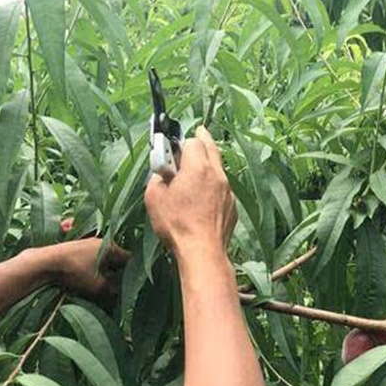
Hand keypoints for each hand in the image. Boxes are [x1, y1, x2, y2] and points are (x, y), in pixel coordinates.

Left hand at [24, 238, 129, 305]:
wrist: (45, 263)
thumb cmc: (74, 271)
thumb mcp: (97, 286)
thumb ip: (113, 292)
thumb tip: (120, 297)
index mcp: (110, 246)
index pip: (129, 260)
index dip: (134, 274)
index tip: (135, 287)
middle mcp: (100, 242)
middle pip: (117, 261)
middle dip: (119, 276)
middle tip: (121, 291)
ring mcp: (87, 245)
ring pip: (104, 262)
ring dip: (106, 275)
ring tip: (105, 290)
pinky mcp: (76, 250)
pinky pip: (92, 262)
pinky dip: (95, 272)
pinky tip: (91, 283)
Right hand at [144, 126, 236, 264]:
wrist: (202, 251)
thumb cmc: (177, 225)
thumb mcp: (153, 197)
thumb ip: (157, 177)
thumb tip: (161, 174)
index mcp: (198, 167)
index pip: (193, 140)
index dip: (181, 142)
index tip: (173, 147)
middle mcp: (217, 174)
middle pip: (211, 147)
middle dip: (202, 140)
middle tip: (197, 133)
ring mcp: (227, 191)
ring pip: (218, 168)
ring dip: (207, 165)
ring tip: (194, 171)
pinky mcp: (231, 206)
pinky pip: (222, 188)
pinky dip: (212, 187)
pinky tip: (201, 199)